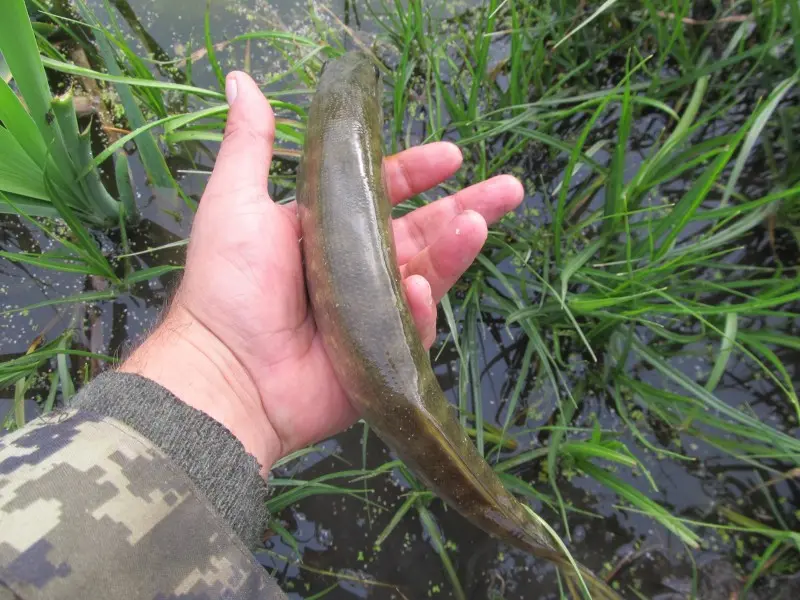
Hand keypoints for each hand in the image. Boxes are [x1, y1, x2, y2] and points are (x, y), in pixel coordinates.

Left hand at [121, 72, 522, 474]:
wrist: (226, 374)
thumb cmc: (227, 285)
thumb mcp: (236, 202)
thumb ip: (251, 144)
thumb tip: (242, 80)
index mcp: (328, 230)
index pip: (385, 194)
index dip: (418, 173)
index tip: (451, 156)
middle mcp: (357, 267)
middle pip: (424, 231)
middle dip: (468, 207)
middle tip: (509, 189)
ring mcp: (374, 312)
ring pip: (431, 273)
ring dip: (458, 248)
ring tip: (479, 224)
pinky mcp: (384, 354)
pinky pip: (416, 325)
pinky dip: (422, 307)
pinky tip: (420, 290)